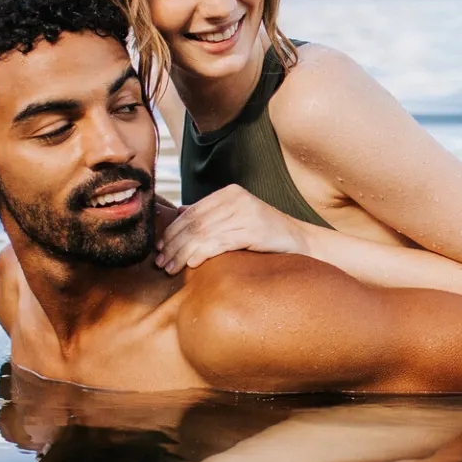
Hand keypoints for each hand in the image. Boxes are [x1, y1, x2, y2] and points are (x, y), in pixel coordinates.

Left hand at [155, 184, 309, 273]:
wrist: (302, 243)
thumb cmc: (267, 235)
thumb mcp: (237, 218)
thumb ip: (211, 214)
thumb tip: (179, 212)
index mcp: (230, 193)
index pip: (191, 212)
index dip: (171, 231)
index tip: (159, 249)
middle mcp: (237, 199)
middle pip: (194, 223)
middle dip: (173, 244)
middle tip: (160, 263)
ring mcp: (246, 213)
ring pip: (202, 234)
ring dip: (182, 253)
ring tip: (170, 269)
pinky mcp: (253, 230)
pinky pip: (219, 242)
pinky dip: (201, 253)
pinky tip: (191, 264)